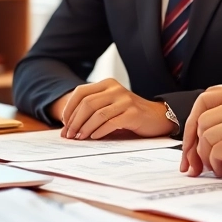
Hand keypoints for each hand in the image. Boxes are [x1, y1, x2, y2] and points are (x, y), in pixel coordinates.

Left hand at [58, 78, 176, 139]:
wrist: (156, 117)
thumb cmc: (129, 113)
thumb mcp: (110, 105)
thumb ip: (93, 110)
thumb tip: (69, 126)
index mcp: (107, 84)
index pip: (80, 92)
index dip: (69, 109)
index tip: (64, 124)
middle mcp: (115, 89)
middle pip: (87, 103)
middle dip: (74, 121)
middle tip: (69, 135)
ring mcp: (125, 100)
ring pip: (97, 113)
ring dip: (84, 128)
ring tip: (79, 138)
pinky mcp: (133, 113)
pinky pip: (111, 122)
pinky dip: (99, 131)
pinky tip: (94, 137)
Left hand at [179, 85, 221, 178]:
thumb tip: (201, 137)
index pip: (203, 100)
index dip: (191, 122)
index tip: (188, 142)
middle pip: (200, 121)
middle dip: (192, 146)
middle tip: (192, 164)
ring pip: (205, 138)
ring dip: (206, 158)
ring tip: (216, 167)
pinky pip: (215, 152)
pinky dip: (215, 165)